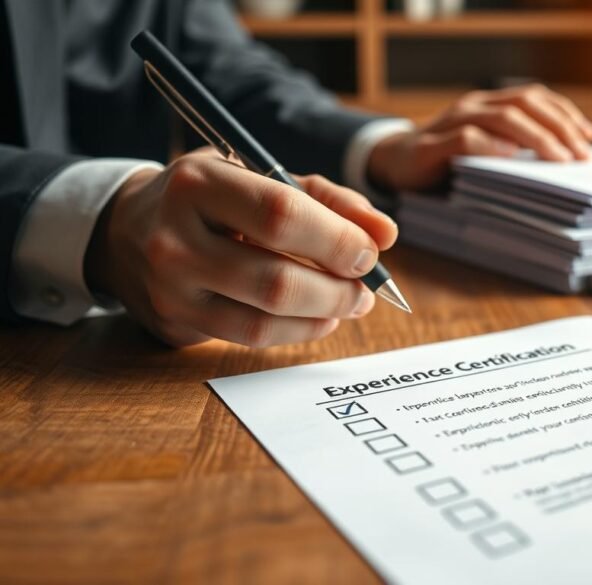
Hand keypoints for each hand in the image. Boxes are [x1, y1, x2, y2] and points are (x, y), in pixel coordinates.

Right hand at [85, 149, 397, 347]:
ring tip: (350, 302)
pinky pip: (249, 337)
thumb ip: (329, 200)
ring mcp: (170, 287)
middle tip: (366, 287)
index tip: (369, 251)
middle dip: (337, 288)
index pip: (280, 214)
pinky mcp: (175, 323)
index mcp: (198, 182)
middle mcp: (175, 237)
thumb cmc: (212, 200)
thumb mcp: (262, 176)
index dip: (336, 239)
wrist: (125, 230)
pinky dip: (298, 331)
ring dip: (324, 315)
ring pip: (265, 318)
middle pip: (275, 279)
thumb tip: (385, 234)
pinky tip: (319, 317)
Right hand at [367, 84, 591, 191]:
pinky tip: (511, 158)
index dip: (565, 114)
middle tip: (581, 155)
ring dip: (536, 137)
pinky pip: (466, 138)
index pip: (536, 98)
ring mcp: (452, 122)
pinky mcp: (433, 146)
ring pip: (502, 117)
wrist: (393, 164)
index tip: (589, 138)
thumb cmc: (446, 163)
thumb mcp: (486, 153)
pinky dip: (491, 146)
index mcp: (490, 105)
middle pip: (525, 104)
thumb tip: (562, 165)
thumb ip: (515, 152)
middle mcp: (474, 106)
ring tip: (558, 159)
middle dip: (559, 128)